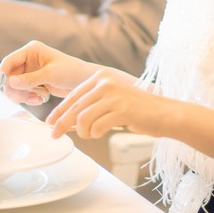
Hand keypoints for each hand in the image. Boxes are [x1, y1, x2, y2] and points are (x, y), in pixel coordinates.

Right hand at [0, 41, 100, 105]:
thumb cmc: (71, 71)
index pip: (9, 61)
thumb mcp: (50, 74)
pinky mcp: (34, 82)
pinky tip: (39, 99)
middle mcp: (29, 60)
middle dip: (14, 89)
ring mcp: (30, 71)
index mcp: (32, 50)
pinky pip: (23, 91)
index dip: (2, 74)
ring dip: (22, 95)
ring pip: (14, 86)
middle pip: (9, 75)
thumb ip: (30, 79)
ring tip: (35, 99)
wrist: (85, 82)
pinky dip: (28, 97)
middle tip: (22, 98)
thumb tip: (10, 82)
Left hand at [45, 68, 162, 140]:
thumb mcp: (111, 100)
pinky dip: (94, 134)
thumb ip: (91, 105)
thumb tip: (66, 120)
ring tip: (89, 135)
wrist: (163, 113)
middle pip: (75, 107)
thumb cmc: (137, 110)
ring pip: (83, 118)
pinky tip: (99, 134)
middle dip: (62, 123)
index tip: (50, 122)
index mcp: (101, 77)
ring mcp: (114, 95)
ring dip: (83, 132)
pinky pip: (97, 126)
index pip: (73, 95)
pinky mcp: (122, 110)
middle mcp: (106, 82)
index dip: (59, 111)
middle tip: (55, 135)